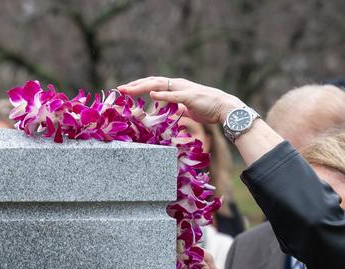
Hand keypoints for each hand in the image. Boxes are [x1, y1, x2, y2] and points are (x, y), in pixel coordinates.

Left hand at [117, 77, 243, 124]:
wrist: (224, 108)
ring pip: (159, 84)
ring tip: (128, 89)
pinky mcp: (190, 96)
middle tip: (119, 89)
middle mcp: (177, 85)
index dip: (138, 86)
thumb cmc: (207, 109)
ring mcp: (183, 89)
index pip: (153, 84)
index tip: (124, 91)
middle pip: (152, 81)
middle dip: (135, 85)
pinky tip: (151, 93)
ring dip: (142, 86)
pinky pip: (174, 95)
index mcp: (175, 87)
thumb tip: (170, 111)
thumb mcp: (187, 109)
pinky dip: (162, 94)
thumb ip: (177, 108)